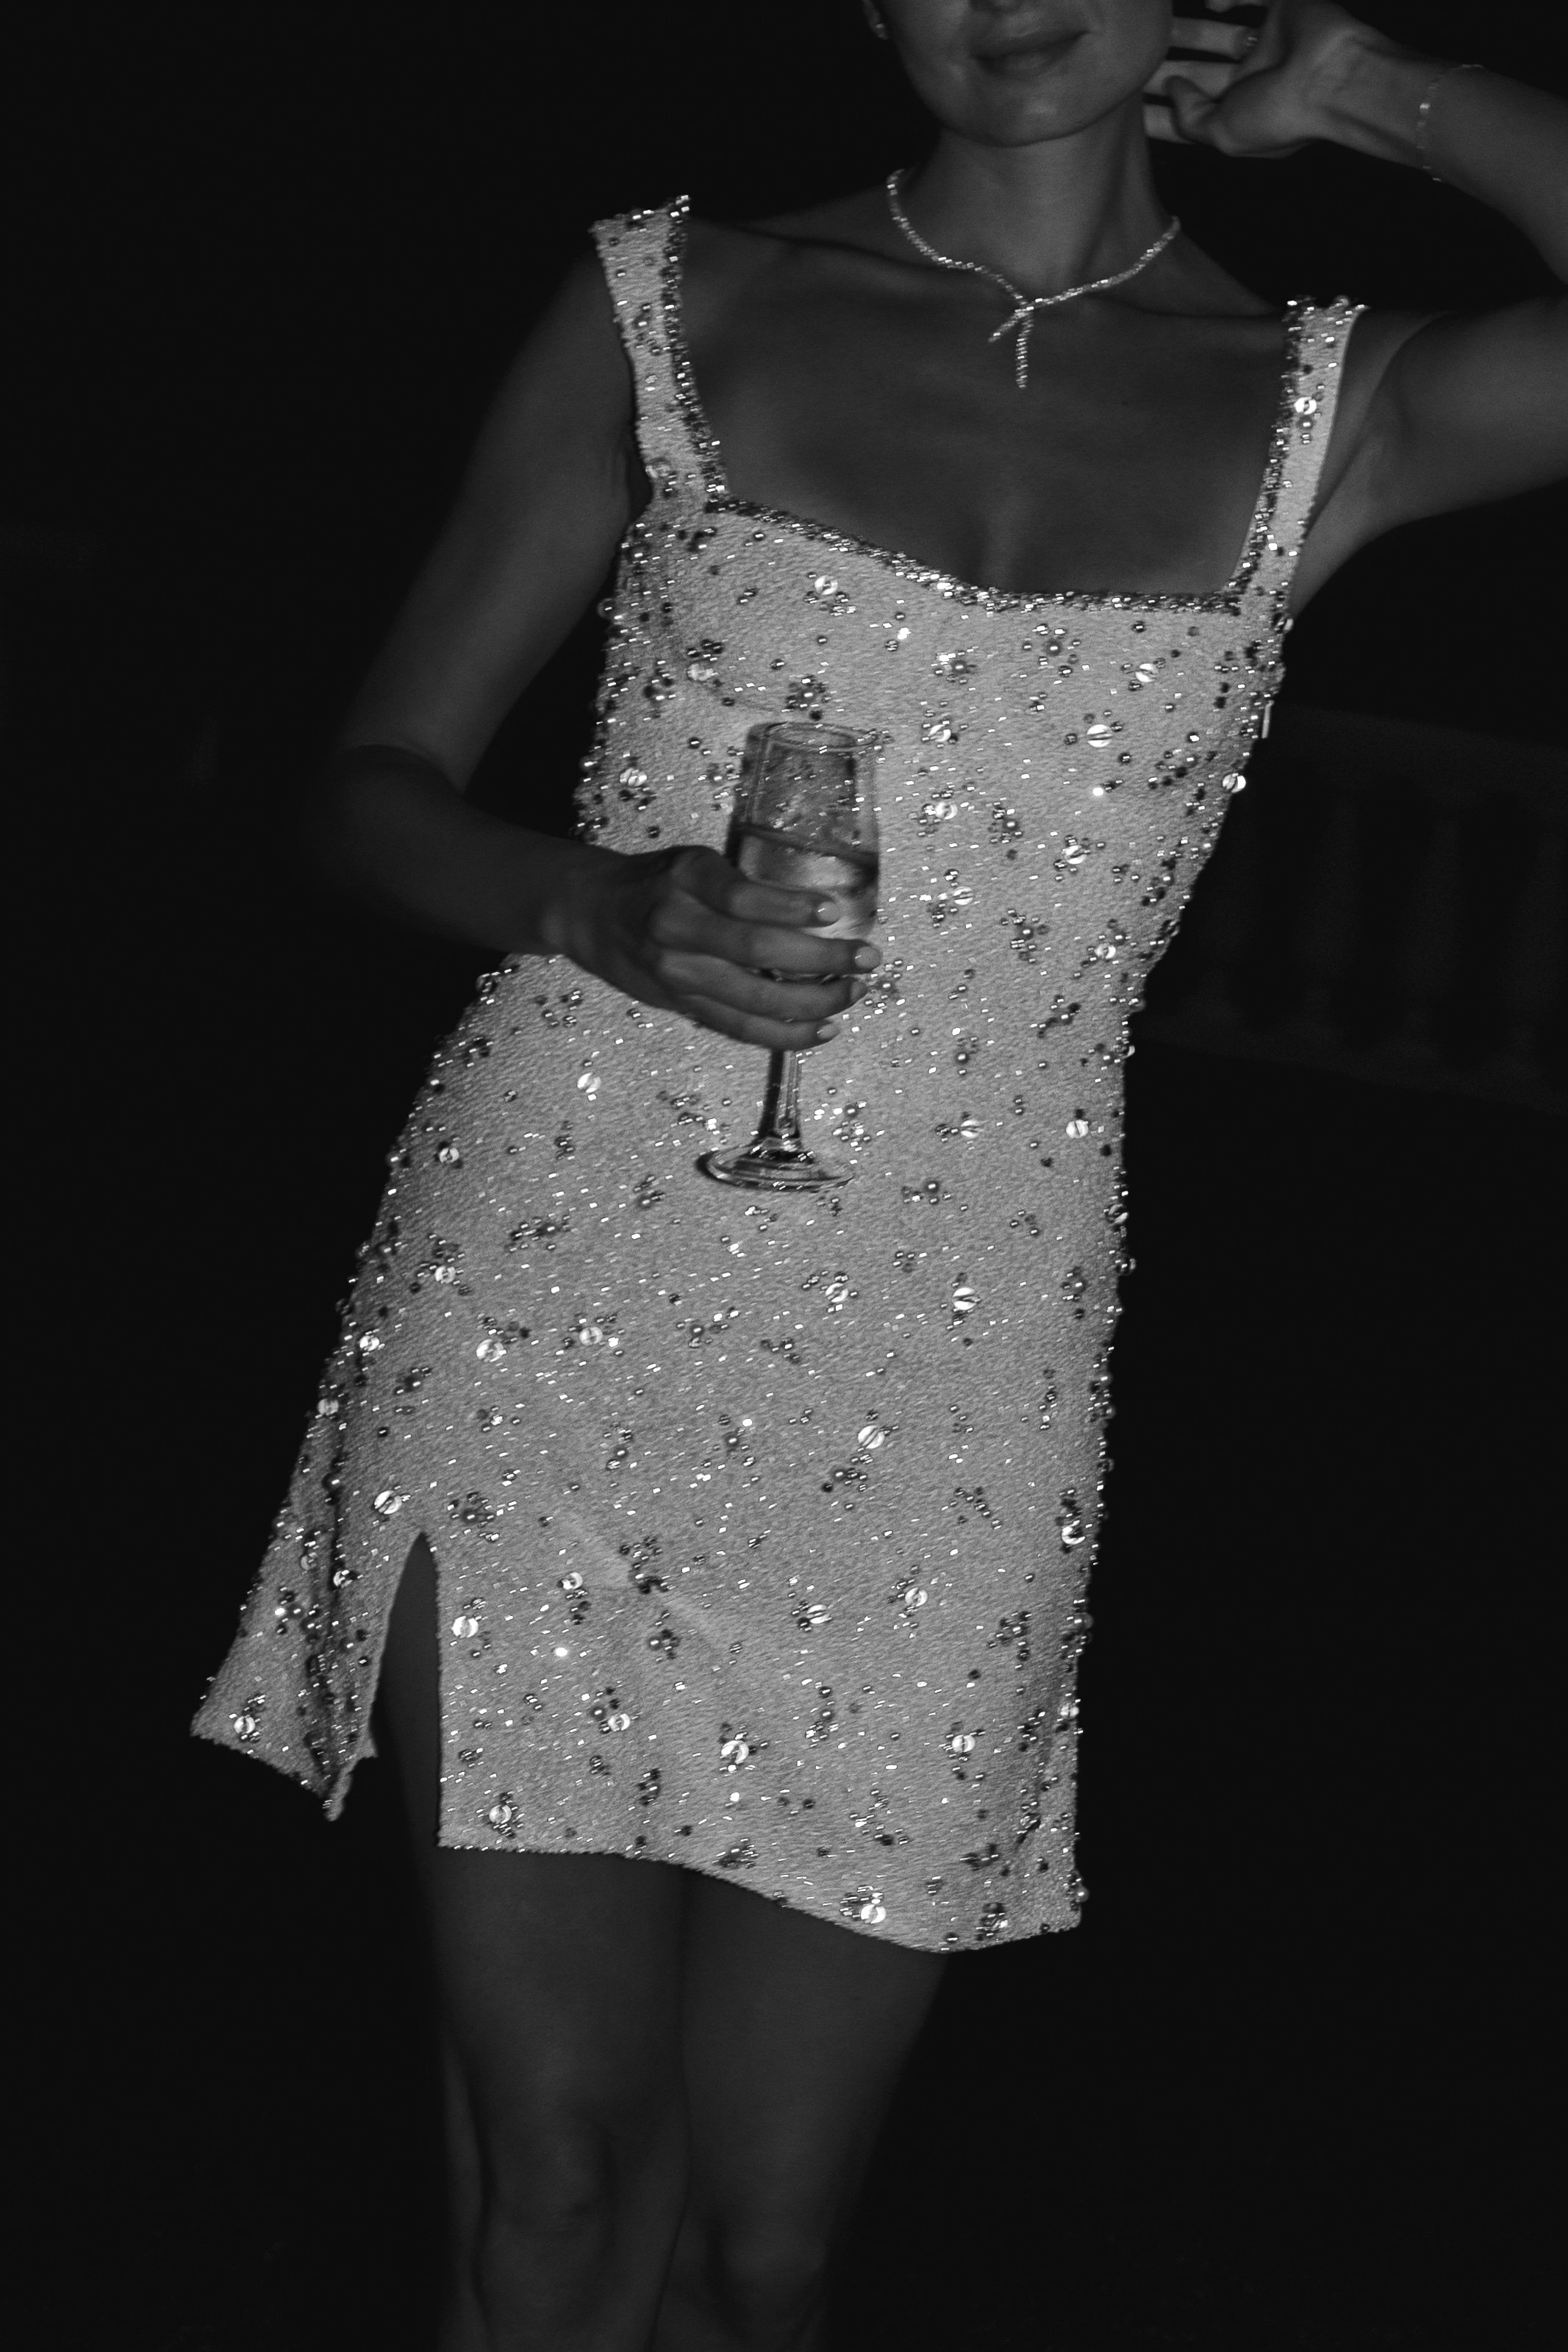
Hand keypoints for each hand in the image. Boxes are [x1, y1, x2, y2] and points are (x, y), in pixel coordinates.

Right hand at [554, 842, 879, 1051]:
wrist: (591, 915)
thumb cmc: (655, 882)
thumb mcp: (692, 862)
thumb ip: (740, 885)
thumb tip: (815, 912)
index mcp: (684, 883)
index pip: (742, 898)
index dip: (790, 908)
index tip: (832, 912)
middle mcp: (676, 931)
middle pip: (757, 952)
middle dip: (822, 959)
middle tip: (868, 958)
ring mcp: (679, 976)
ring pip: (755, 1000)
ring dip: (815, 1002)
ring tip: (854, 992)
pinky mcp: (683, 1007)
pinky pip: (741, 1028)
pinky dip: (786, 1034)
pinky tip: (823, 1029)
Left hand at [1144, 0, 1376, 158]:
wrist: (1331, 77)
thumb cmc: (1280, 116)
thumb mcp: (1223, 135)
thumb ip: (1190, 119)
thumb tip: (1172, 90)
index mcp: (1241, 113)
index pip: (1190, 112)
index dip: (1156, 111)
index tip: (1119, 106)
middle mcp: (1253, 78)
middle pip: (1198, 67)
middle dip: (1164, 63)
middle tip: (1131, 56)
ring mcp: (1269, 40)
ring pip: (1217, 30)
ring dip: (1186, 28)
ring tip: (1156, 21)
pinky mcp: (1284, 6)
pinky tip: (1216, 3)